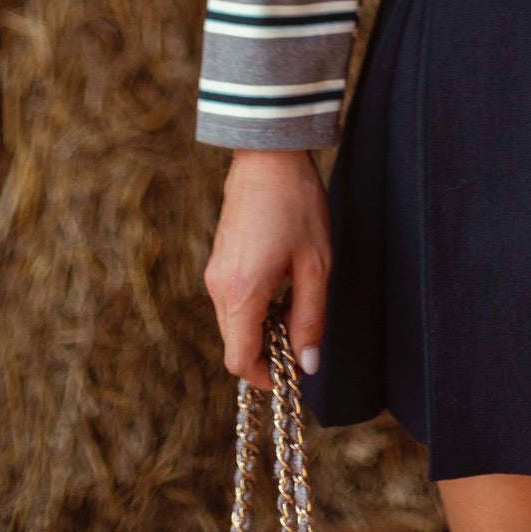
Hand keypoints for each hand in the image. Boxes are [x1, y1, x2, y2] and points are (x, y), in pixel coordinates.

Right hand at [204, 147, 331, 386]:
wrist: (268, 154)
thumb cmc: (296, 204)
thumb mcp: (316, 264)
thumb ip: (310, 318)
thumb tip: (308, 364)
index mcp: (241, 293)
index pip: (239, 360)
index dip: (265, 377)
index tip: (293, 372)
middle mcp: (219, 287)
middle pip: (236, 343)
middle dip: (267, 351)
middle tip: (303, 334)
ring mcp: (215, 272)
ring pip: (234, 322)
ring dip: (262, 327)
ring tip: (297, 301)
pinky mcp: (218, 260)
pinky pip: (232, 300)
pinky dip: (254, 307)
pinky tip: (282, 282)